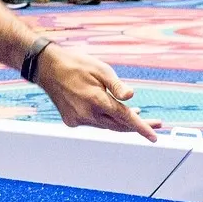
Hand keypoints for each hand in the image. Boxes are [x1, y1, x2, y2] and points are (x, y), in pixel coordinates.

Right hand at [37, 46, 158, 139]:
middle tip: (155, 124)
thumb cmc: (76, 65)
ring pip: (107, 125)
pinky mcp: (72, 121)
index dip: (142, 127)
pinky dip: (106, 119)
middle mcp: (87, 114)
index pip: (125, 117)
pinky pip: (95, 123)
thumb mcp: (100, 69)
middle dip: (137, 126)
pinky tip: (111, 111)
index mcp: (96, 100)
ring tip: (136, 113)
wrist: (47, 67)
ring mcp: (78, 119)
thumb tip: (131, 97)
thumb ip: (117, 85)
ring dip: (121, 121)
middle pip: (118, 126)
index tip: (154, 136)